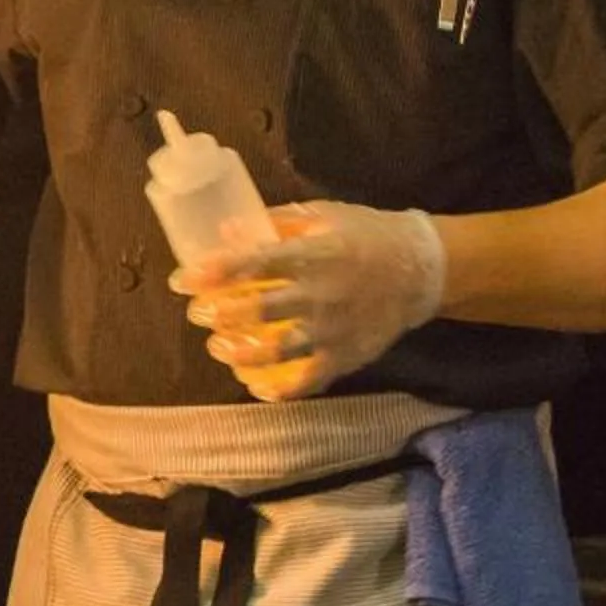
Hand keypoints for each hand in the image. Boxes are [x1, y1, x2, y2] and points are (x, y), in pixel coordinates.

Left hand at [169, 201, 446, 402]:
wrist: (423, 269)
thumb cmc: (367, 235)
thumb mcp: (324, 215)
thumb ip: (275, 222)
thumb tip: (224, 230)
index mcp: (314, 254)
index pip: (254, 265)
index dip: (213, 273)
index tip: (182, 279)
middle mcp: (321, 295)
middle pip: (259, 311)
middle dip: (218, 314)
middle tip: (197, 313)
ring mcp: (334, 331)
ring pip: (277, 352)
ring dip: (239, 353)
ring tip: (218, 346)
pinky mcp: (346, 358)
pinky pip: (307, 382)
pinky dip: (277, 390)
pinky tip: (254, 386)